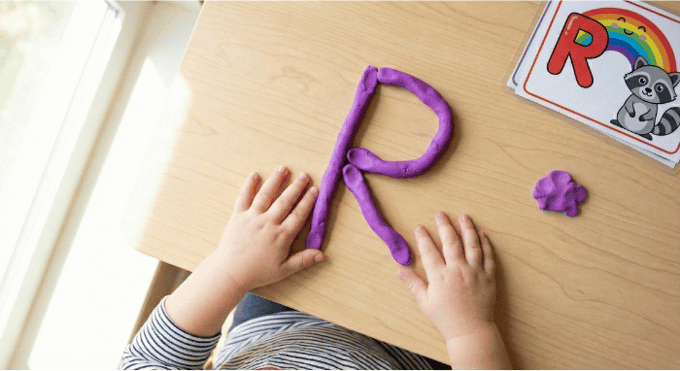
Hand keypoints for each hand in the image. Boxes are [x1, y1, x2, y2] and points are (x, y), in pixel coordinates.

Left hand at [218, 166, 323, 291]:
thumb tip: (322, 255)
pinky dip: (249, 185)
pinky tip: (255, 175)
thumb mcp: (283, 270)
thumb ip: (303, 260)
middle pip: (285, 201)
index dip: (308, 201)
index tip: (315, 190)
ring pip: (266, 195)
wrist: (230, 272)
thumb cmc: (258, 272)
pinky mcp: (238, 216)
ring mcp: (252, 218)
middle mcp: (268, 223)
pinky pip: (244, 197)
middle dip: (296, 187)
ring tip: (283, 169)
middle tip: (304, 175)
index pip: (299, 214)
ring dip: (275, 181)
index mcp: (281, 236)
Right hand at [398, 213, 496, 341]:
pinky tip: (482, 234)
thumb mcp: (425, 302)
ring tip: (463, 216)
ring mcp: (475, 272)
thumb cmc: (445, 319)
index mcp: (440, 276)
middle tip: (440, 214)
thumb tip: (399, 270)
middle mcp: (457, 270)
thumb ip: (413, 284)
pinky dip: (485, 244)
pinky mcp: (488, 277)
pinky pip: (488, 257)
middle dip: (444, 226)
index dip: (423, 237)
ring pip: (471, 244)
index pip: (429, 251)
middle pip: (450, 242)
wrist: (471, 331)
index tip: (420, 227)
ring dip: (467, 228)